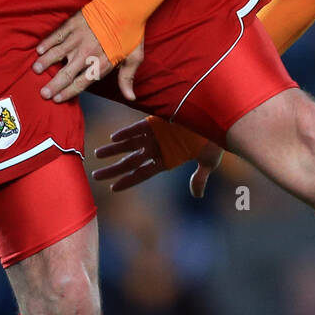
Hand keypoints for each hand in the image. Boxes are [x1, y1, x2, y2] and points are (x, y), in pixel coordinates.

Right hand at [34, 10, 143, 102]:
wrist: (128, 6)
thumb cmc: (133, 32)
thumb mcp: (135, 57)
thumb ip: (127, 78)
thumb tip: (131, 97)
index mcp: (102, 63)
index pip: (81, 83)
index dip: (68, 92)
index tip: (57, 99)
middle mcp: (87, 53)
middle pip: (66, 73)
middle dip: (53, 85)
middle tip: (42, 93)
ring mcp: (79, 37)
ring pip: (57, 53)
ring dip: (45, 63)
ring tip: (36, 70)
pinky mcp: (74, 23)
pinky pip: (57, 35)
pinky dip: (47, 43)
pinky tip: (39, 50)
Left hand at [93, 117, 223, 196]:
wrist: (219, 118)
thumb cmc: (215, 140)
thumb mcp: (209, 162)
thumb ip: (200, 178)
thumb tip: (198, 195)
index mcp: (167, 160)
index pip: (142, 174)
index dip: (127, 181)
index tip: (112, 188)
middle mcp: (157, 149)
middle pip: (130, 162)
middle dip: (113, 169)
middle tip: (94, 175)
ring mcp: (155, 135)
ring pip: (129, 145)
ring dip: (113, 150)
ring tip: (97, 154)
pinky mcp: (156, 121)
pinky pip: (138, 129)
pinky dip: (126, 133)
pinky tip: (113, 137)